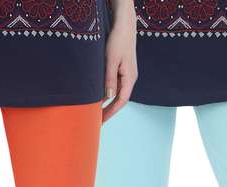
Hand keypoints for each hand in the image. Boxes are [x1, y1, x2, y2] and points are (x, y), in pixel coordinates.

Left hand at [103, 2, 137, 122]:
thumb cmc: (118, 40)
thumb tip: (107, 97)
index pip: (121, 101)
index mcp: (130, 78)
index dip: (112, 112)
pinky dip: (107, 93)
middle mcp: (130, 78)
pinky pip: (115, 86)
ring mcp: (127, 75)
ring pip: (117, 93)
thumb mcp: (111, 60)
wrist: (125, 26)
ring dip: (108, 103)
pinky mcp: (122, 70)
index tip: (102, 121)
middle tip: (98, 121)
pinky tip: (99, 97)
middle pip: (119, 100)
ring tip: (96, 112)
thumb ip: (109, 78)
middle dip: (109, 111)